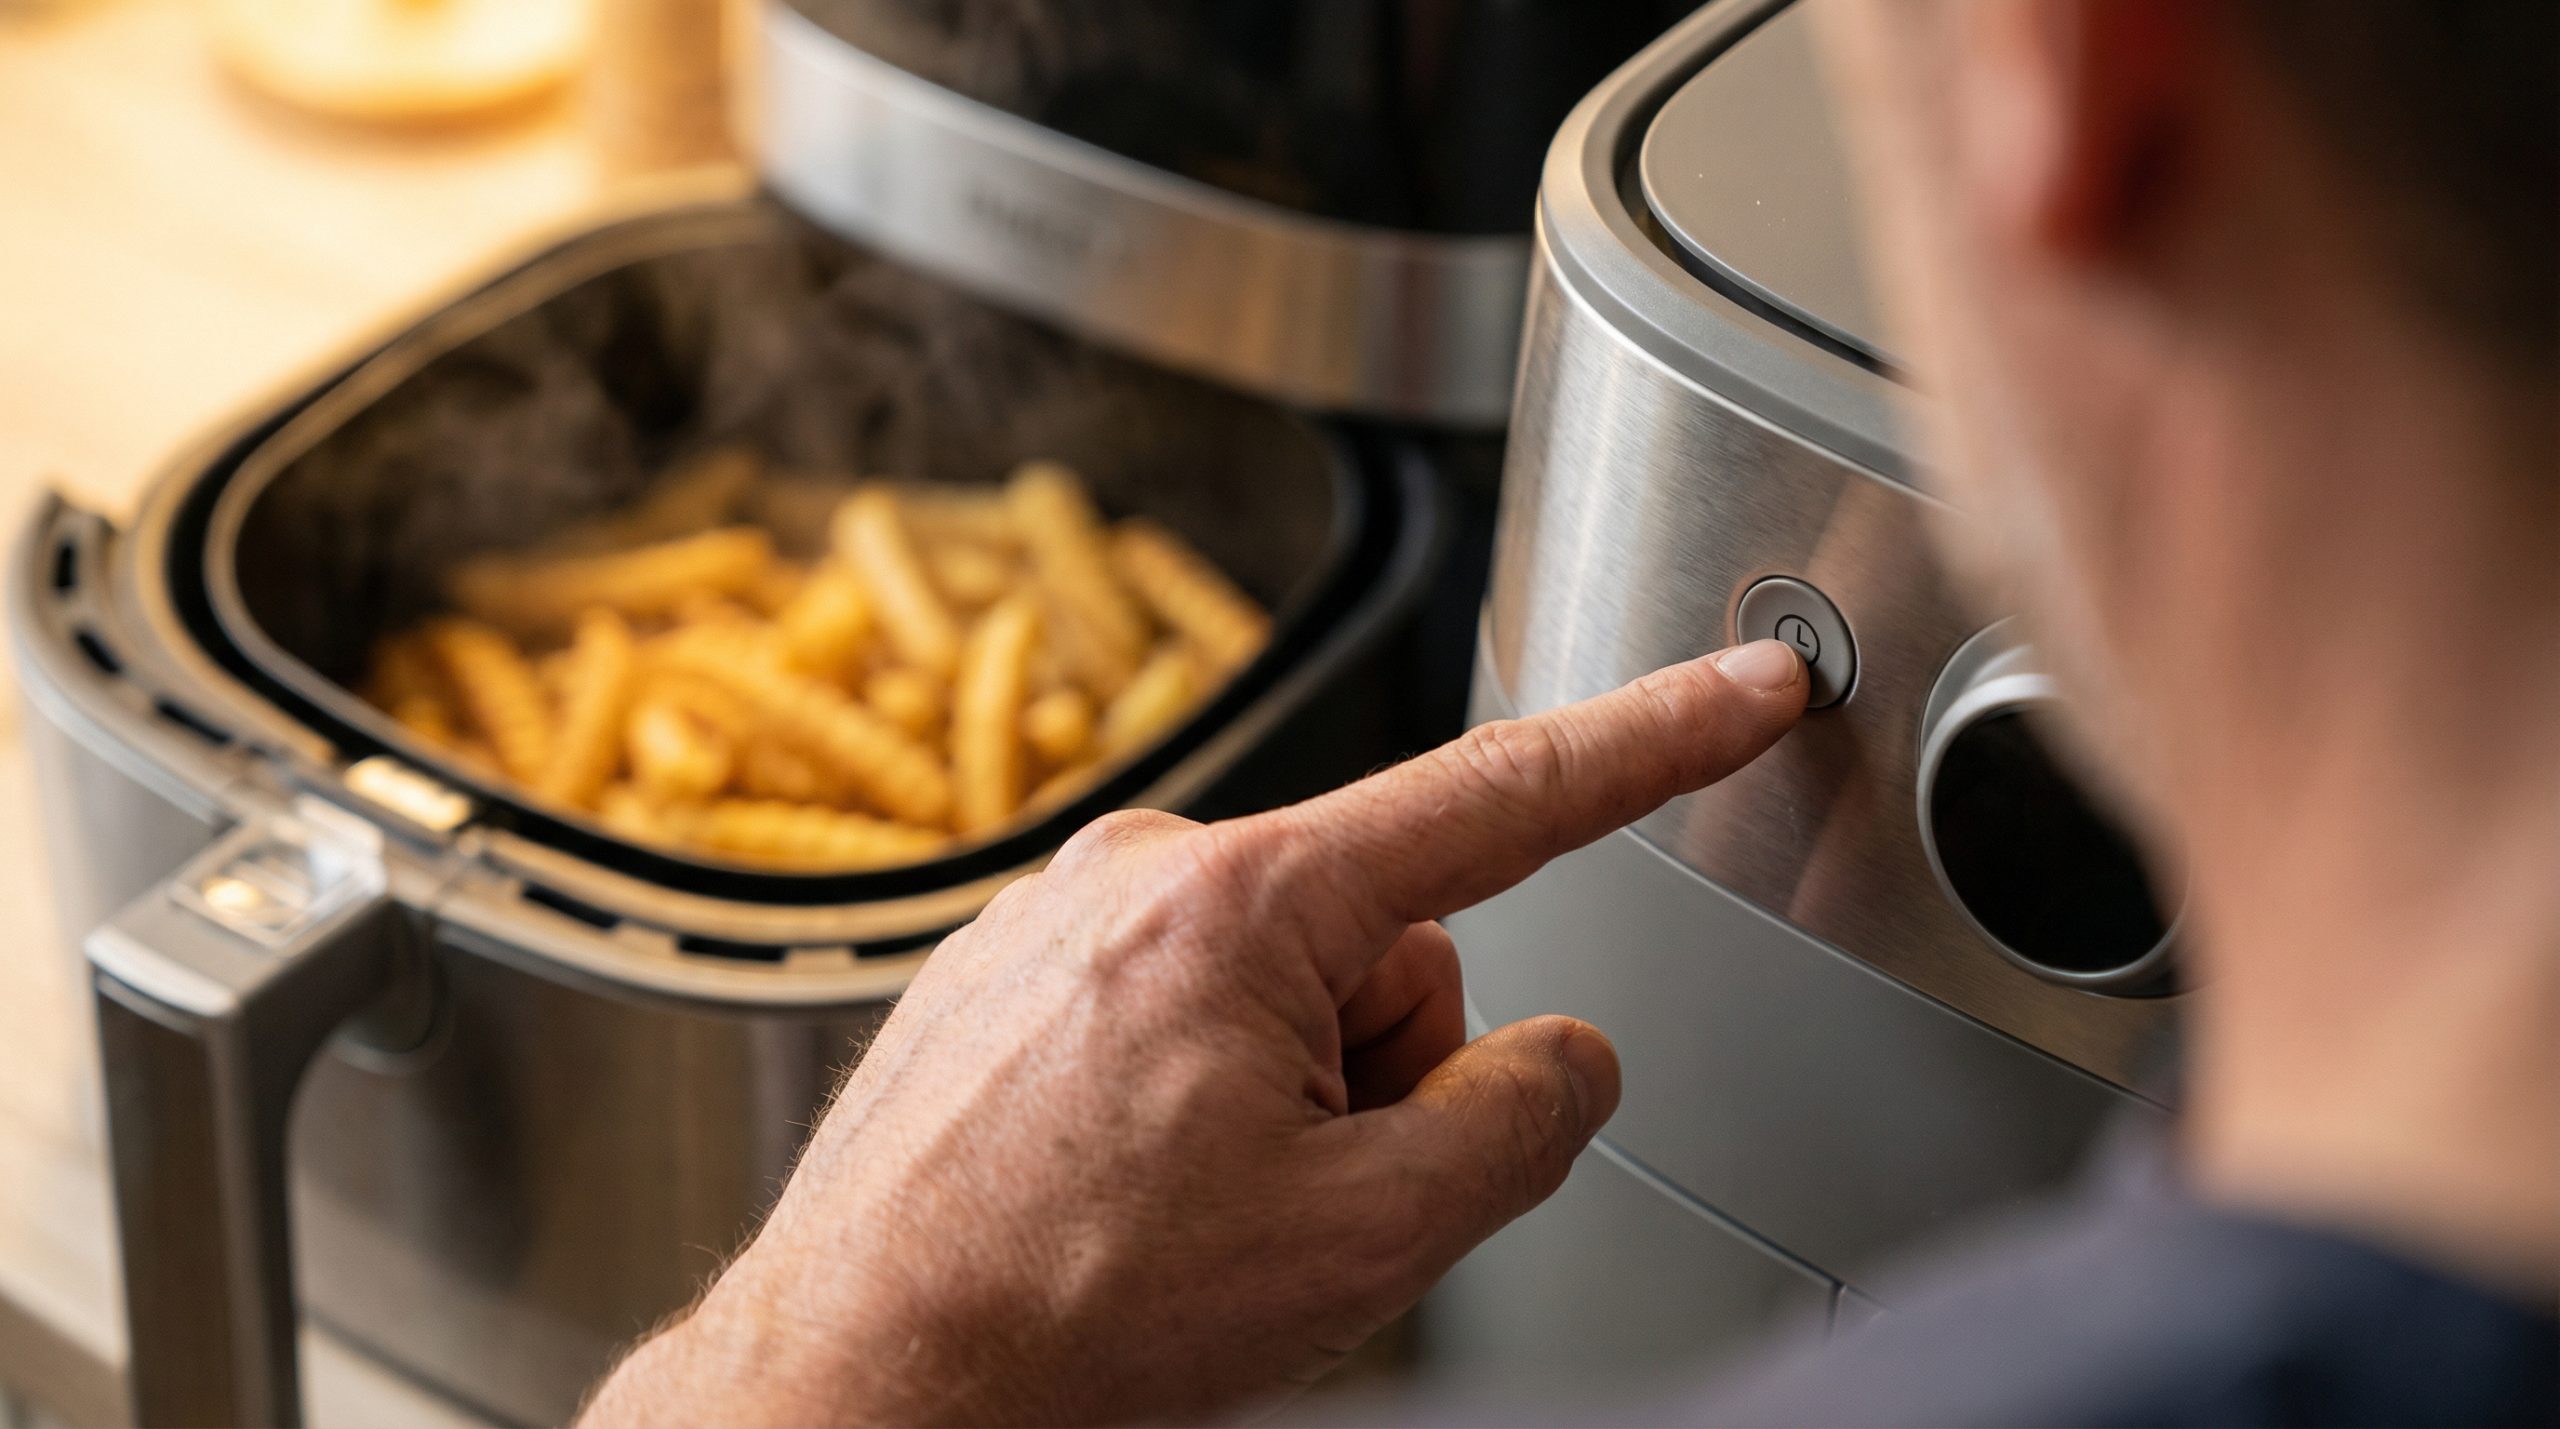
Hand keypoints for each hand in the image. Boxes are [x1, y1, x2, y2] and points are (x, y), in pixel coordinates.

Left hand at [581, 642, 1807, 1426]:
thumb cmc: (1067, 1314)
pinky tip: (1124, 1191)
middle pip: (1389, 948)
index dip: (1655, 740)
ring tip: (1184, 1208)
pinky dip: (1193, 1097)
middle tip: (1284, 1198)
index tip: (1750, 683)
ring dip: (1284, 1099)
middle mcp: (1142, 869)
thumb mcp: (1364, 1240)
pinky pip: (1178, 1009)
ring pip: (1283, 989)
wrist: (854, 1381)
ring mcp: (1063, 916)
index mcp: (1243, 899)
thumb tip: (1561, 1059)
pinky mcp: (1014, 972)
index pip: (1505, 799)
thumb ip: (1519, 1122)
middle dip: (1384, 1073)